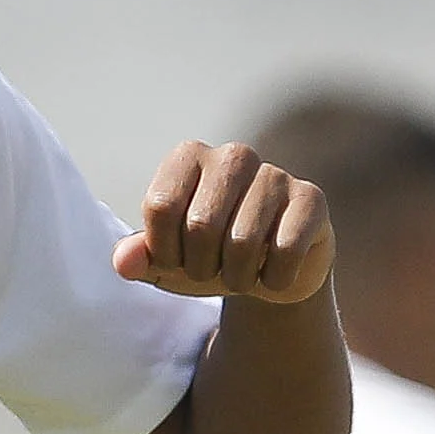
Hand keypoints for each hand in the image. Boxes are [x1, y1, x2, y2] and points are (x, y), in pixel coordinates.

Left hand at [115, 142, 334, 304]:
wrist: (269, 271)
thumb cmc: (208, 256)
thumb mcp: (166, 261)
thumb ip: (138, 257)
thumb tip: (123, 262)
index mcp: (189, 156)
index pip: (161, 206)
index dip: (164, 250)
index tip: (174, 261)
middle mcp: (233, 155)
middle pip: (200, 225)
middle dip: (200, 267)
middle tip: (211, 271)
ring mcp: (276, 174)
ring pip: (243, 242)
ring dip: (237, 277)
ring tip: (241, 274)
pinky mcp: (311, 199)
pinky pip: (285, 250)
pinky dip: (275, 278)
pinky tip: (275, 272)